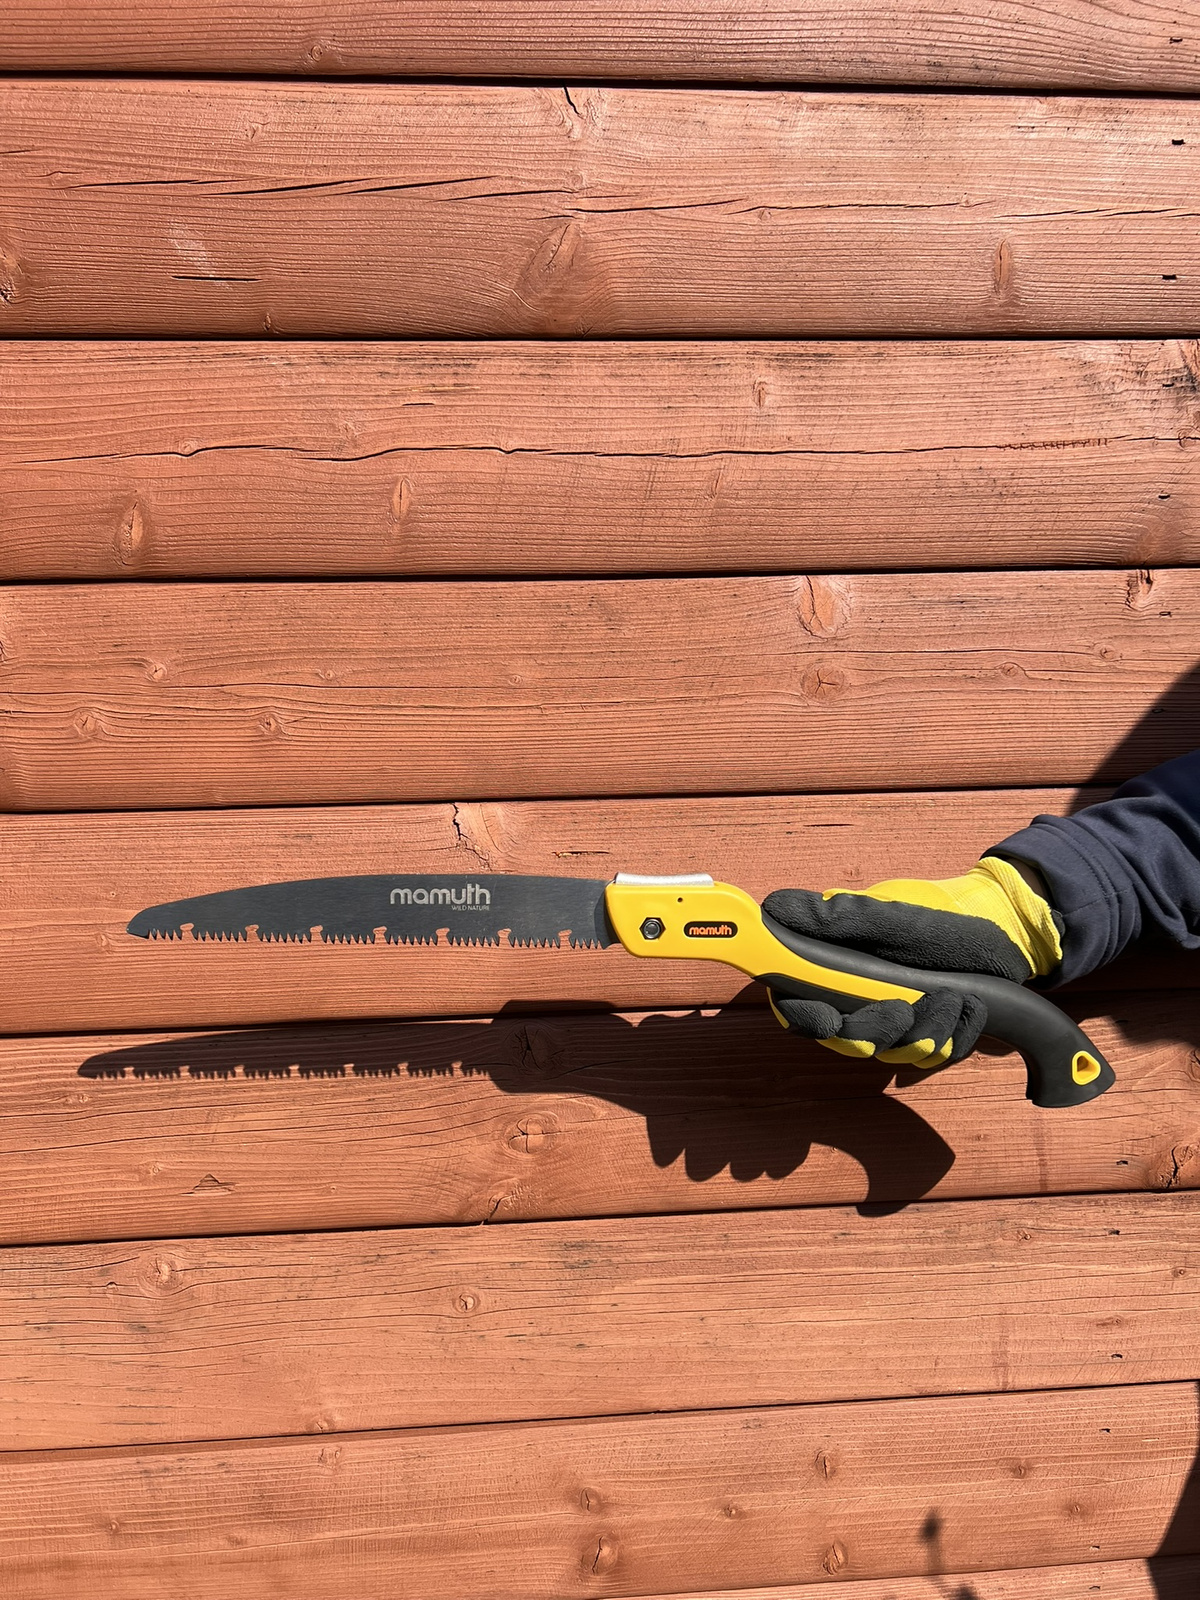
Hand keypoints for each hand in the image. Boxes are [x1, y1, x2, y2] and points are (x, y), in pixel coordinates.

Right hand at [763, 856, 1060, 1067]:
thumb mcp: (893, 912)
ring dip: (922, 1035)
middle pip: (841, 1039)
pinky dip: (952, 1039)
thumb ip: (839, 918)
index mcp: (835, 965)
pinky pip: (929, 1058)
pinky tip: (968, 1011)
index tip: (828, 1019)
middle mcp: (856, 997)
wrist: (1002, 929)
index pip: (795, 1002)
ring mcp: (890, 1020)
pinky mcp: (924, 1036)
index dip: (803, 1017)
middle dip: (875, 1033)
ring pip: (888, 1054)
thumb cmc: (942, 914)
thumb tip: (776, 910)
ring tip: (952, 1001)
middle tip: (905, 1011)